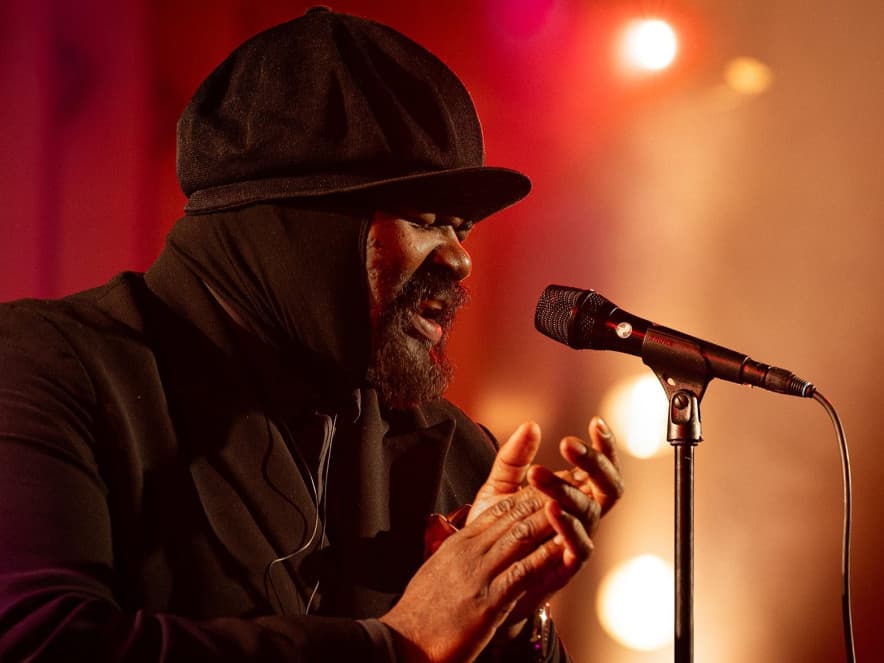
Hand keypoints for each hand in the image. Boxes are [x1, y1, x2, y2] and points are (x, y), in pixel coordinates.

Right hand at [378, 486, 564, 662]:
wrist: (402, 643)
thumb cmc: (421, 612)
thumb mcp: (438, 570)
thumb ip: (457, 553)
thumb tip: (469, 542)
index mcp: (459, 543)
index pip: (498, 509)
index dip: (527, 495)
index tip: (549, 487)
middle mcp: (470, 552)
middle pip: (513, 515)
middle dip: (545, 499)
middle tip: (571, 488)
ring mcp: (478, 574)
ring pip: (521, 536)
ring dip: (551, 521)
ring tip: (576, 508)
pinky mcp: (487, 601)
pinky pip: (523, 571)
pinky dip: (546, 557)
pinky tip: (565, 549)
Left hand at [468, 417, 623, 625]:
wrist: (482, 573)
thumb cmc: (497, 530)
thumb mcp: (500, 486)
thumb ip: (513, 458)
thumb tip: (530, 425)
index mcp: (572, 493)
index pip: (600, 467)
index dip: (604, 446)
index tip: (594, 423)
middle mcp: (581, 516)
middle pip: (607, 487)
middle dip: (594, 463)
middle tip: (568, 444)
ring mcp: (577, 540)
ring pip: (590, 513)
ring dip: (567, 490)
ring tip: (540, 474)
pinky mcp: (566, 566)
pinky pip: (578, 546)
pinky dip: (567, 526)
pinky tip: (550, 508)